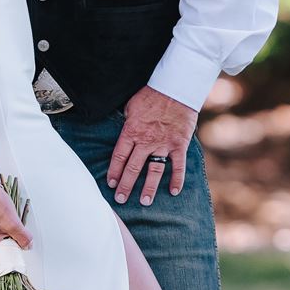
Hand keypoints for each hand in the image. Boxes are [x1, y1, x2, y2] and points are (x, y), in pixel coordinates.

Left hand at [107, 86, 198, 205]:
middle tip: (121, 199)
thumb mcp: (130, 107)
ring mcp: (163, 144)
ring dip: (149, 188)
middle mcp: (146, 141)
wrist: (175, 88)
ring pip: (154, 171)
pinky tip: (174, 192)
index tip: (111, 184)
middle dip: (126, 186)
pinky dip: (177, 179)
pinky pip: (178, 165)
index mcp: (131, 132)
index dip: (114, 172)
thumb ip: (126, 123)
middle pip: (133, 168)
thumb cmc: (151, 95)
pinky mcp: (178, 144)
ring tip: (145, 202)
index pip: (119, 156)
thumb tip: (121, 132)